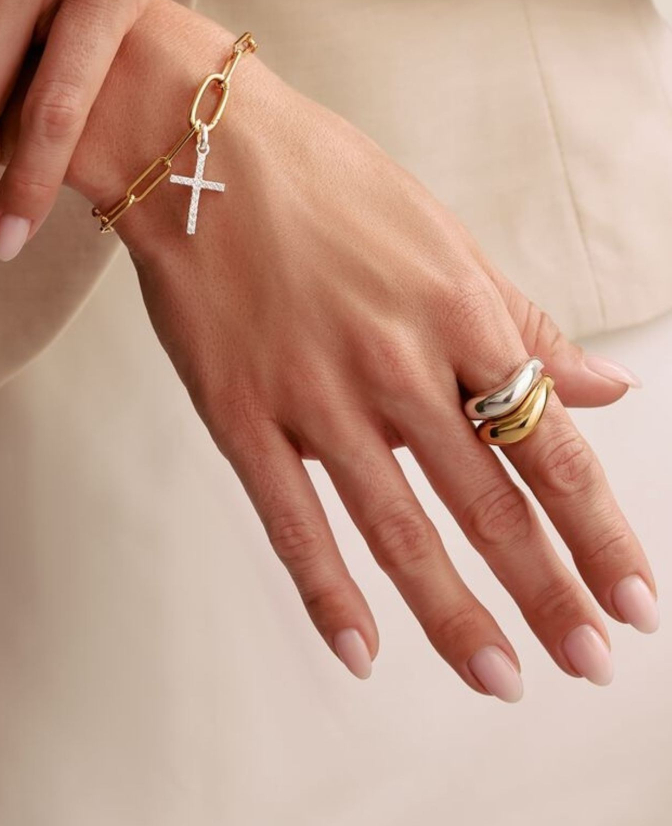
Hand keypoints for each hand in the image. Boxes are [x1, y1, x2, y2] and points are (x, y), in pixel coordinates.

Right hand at [66, 0, 655, 697]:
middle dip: (550, 592)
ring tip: (502, 678)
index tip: (636, 596)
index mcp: (458, 312)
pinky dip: (328, 591)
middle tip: (593, 661)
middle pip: (488, 502)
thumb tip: (603, 385)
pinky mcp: (239, 413)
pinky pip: (292, 519)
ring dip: (455, 615)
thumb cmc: (326, 180)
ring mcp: (313, 395)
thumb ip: (522, 321)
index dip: (600, 530)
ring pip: (398, 529)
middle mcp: (397, 363)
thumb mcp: (443, 236)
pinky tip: (362, 650)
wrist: (199, 148)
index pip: (549, 443)